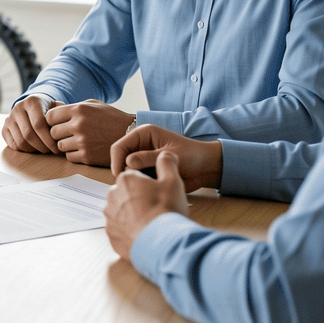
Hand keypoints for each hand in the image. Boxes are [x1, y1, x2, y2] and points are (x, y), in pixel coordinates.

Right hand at [2, 95, 60, 154]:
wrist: (32, 105)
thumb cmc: (48, 109)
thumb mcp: (57, 107)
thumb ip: (61, 115)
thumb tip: (64, 129)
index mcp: (32, 101)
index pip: (38, 124)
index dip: (49, 139)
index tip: (57, 148)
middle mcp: (18, 108)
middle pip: (29, 134)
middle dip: (42, 146)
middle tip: (51, 151)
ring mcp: (9, 118)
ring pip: (21, 141)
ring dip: (34, 149)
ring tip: (44, 149)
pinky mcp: (4, 128)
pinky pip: (13, 145)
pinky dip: (25, 150)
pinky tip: (34, 147)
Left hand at [46, 99, 133, 165]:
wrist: (131, 135)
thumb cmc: (111, 118)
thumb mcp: (93, 105)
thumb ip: (73, 107)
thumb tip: (54, 111)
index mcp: (79, 109)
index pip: (49, 117)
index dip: (53, 121)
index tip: (60, 123)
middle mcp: (79, 125)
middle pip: (53, 132)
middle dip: (59, 133)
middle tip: (69, 134)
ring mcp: (83, 142)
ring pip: (60, 146)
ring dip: (66, 145)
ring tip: (79, 141)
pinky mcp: (87, 156)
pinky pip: (69, 157)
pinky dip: (74, 154)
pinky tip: (85, 149)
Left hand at [105, 151, 188, 261]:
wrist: (162, 243)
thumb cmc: (166, 209)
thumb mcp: (172, 181)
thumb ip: (167, 163)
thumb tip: (165, 154)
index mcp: (125, 180)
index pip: (135, 178)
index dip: (149, 185)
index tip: (159, 194)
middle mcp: (112, 196)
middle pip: (127, 195)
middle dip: (140, 200)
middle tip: (157, 210)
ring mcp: (109, 217)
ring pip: (122, 212)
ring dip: (134, 216)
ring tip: (151, 223)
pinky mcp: (111, 234)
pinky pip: (121, 230)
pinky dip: (130, 231)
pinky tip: (144, 234)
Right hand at [109, 124, 223, 193]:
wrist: (207, 168)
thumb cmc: (192, 155)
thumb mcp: (170, 154)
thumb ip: (148, 158)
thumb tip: (127, 163)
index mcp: (143, 134)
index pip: (120, 146)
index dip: (116, 160)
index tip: (120, 176)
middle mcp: (140, 145)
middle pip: (120, 158)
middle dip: (123, 171)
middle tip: (130, 185)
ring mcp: (143, 157)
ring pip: (127, 169)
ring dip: (132, 178)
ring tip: (142, 187)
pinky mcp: (147, 169)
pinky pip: (136, 177)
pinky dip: (139, 183)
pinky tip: (147, 188)